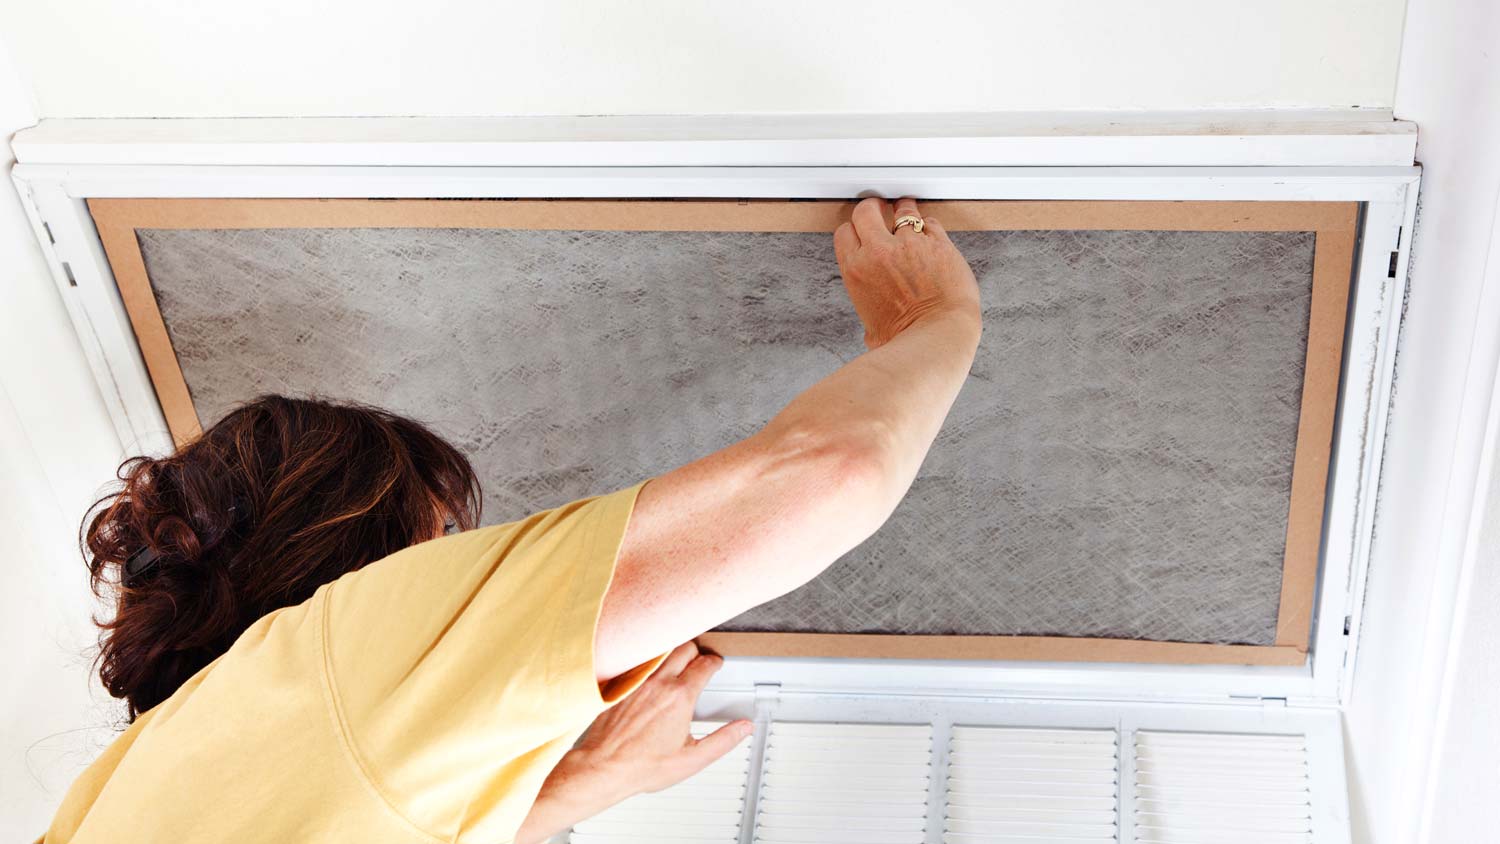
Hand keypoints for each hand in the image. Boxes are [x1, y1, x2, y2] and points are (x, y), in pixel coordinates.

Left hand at [515, 642, 752, 842]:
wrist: (603, 767)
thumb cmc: (642, 767)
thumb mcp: (692, 759)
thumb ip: (723, 741)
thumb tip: (742, 728)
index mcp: (679, 697)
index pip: (705, 664)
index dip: (715, 662)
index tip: (715, 666)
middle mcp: (658, 683)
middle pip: (684, 648)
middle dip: (696, 652)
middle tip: (699, 662)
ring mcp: (637, 682)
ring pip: (661, 652)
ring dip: (673, 654)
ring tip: (678, 665)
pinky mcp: (620, 686)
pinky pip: (639, 663)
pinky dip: (650, 664)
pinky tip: (651, 676)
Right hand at [834, 196, 980, 349]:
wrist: (937, 335)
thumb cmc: (905, 340)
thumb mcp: (872, 328)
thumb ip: (870, 315)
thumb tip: (875, 328)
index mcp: (857, 270)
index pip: (845, 233)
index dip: (853, 230)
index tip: (860, 230)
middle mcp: (880, 252)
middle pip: (866, 211)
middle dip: (872, 209)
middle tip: (879, 209)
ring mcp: (910, 245)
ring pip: (903, 210)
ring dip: (905, 209)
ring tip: (907, 210)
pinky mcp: (938, 244)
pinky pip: (931, 222)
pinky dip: (930, 227)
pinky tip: (931, 233)